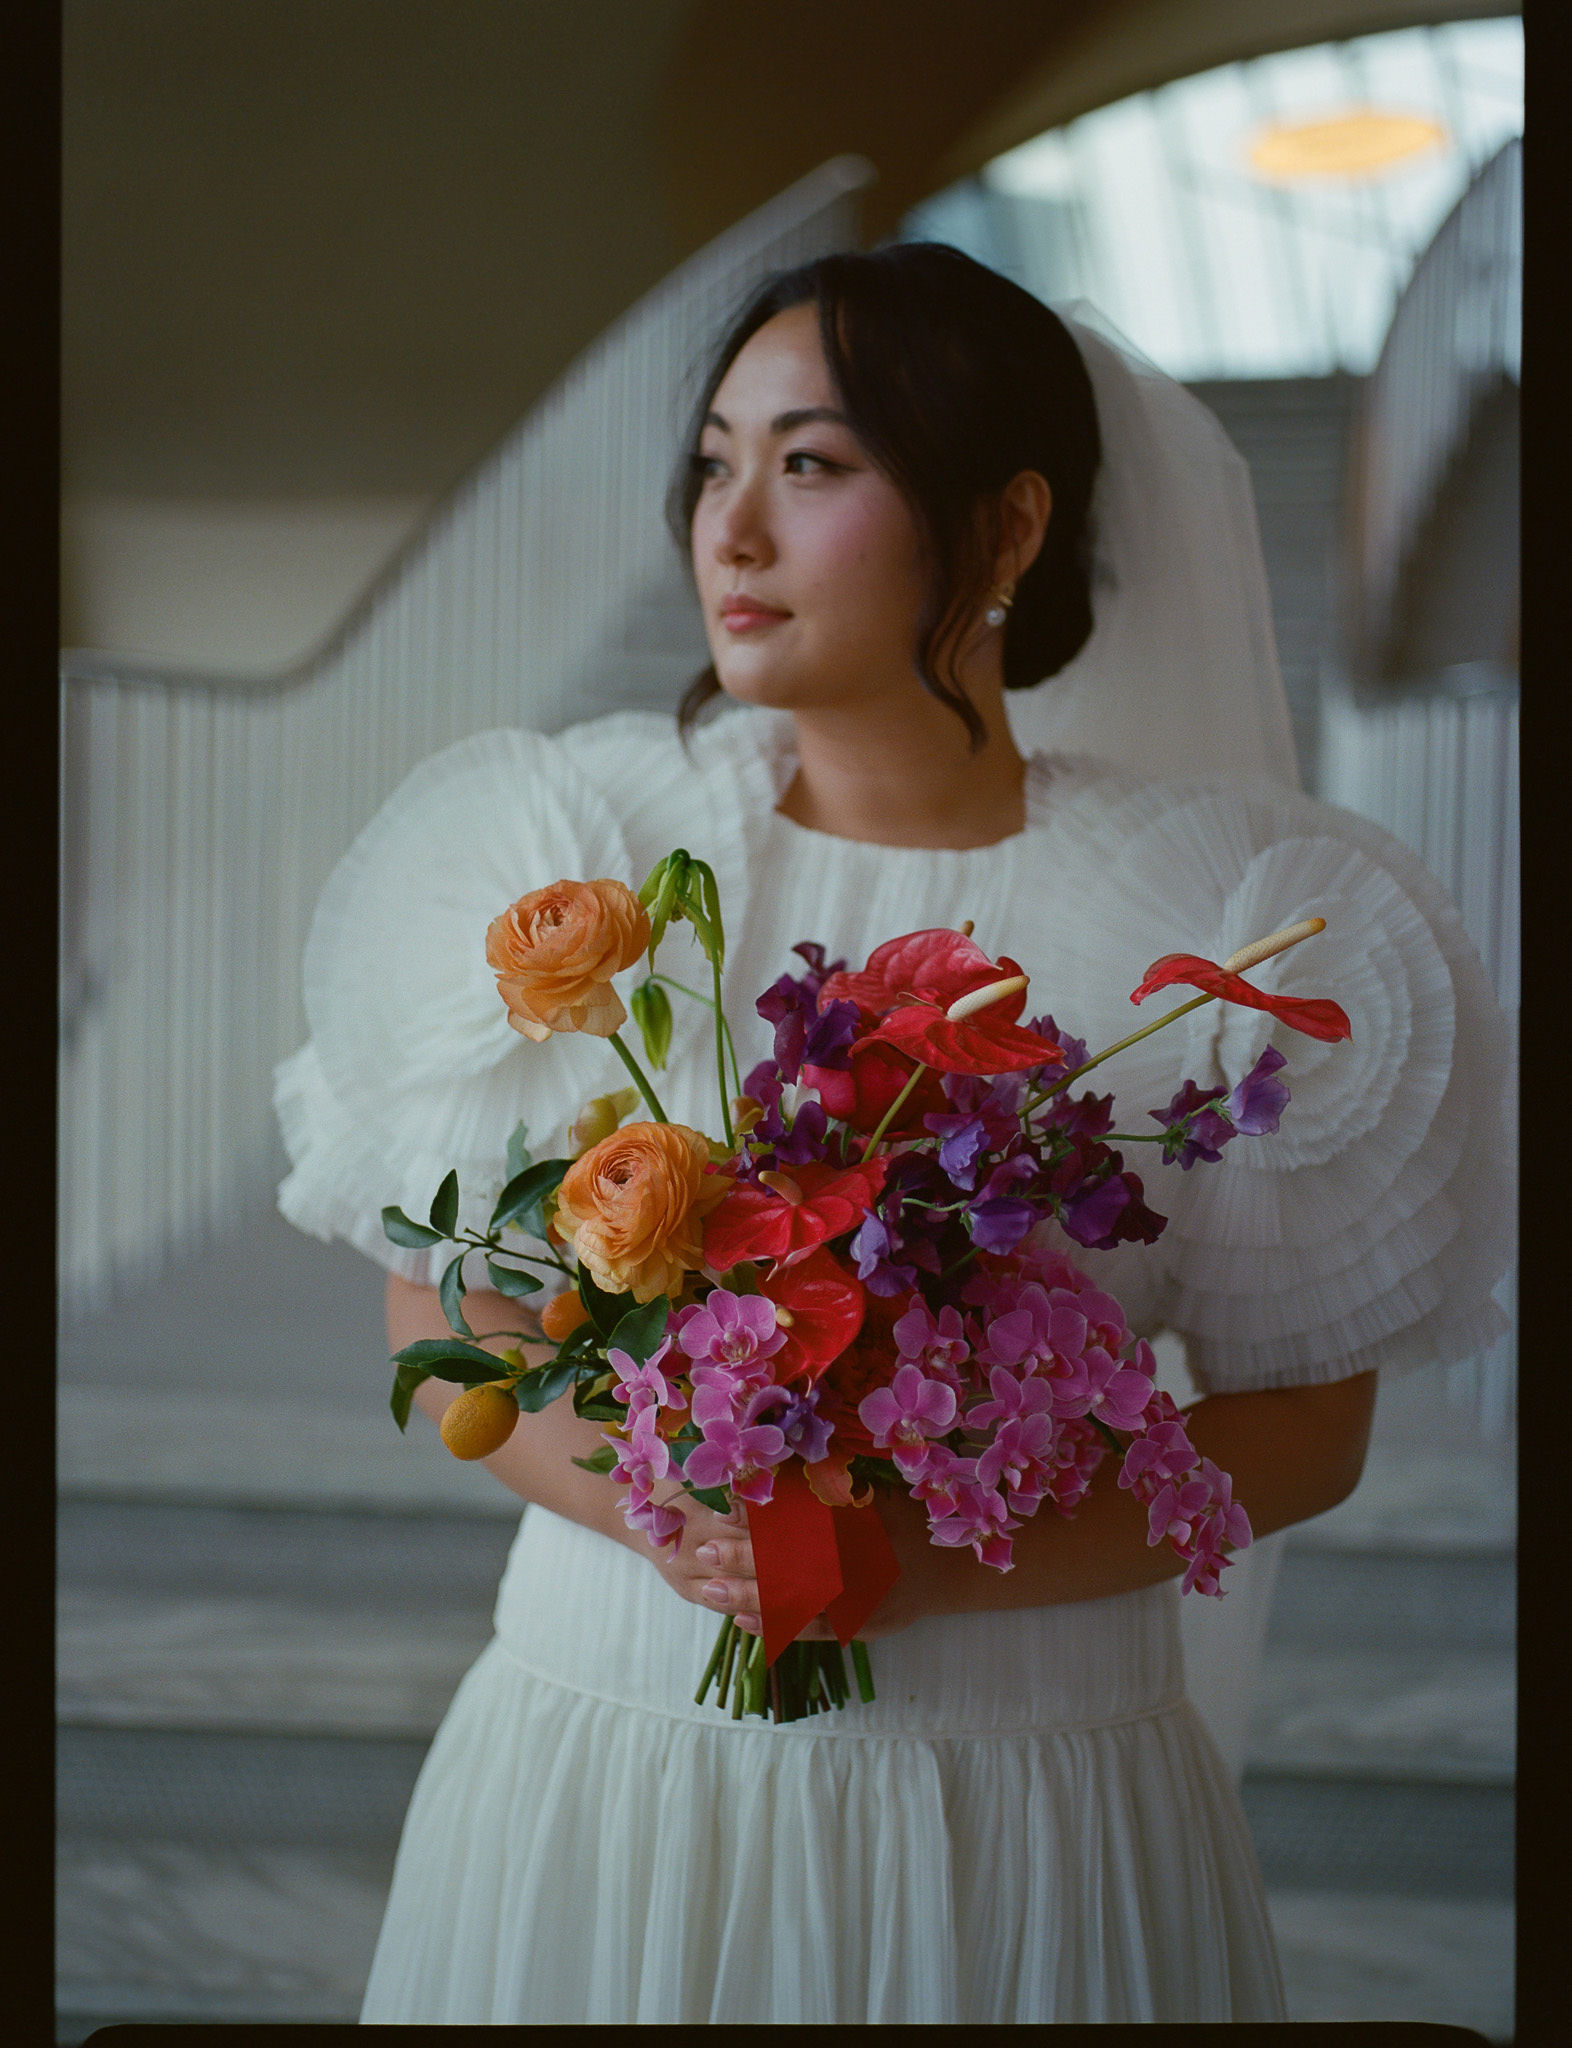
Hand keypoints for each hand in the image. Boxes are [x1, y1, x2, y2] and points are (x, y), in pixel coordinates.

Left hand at [652, 1484, 977, 1645]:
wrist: (948, 1565)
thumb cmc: (901, 1516)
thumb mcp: (867, 1488)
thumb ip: (822, 1482)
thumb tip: (769, 1464)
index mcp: (863, 1519)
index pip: (804, 1516)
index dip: (764, 1514)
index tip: (726, 1506)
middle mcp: (863, 1560)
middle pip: (796, 1561)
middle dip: (746, 1557)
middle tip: (706, 1549)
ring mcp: (863, 1598)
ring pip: (799, 1602)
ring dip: (750, 1597)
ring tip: (710, 1590)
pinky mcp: (861, 1626)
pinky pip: (812, 1630)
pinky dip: (777, 1626)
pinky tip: (743, 1622)